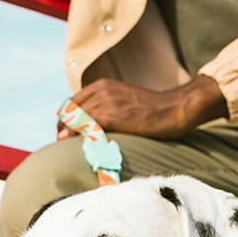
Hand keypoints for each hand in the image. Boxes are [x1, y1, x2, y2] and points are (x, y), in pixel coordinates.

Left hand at [57, 76, 227, 139]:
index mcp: (102, 86)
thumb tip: (95, 127)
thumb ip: (109, 108)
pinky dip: (80, 137)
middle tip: (63, 145)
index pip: (72, 103)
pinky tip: (81, 148)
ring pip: (75, 119)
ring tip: (67, 150)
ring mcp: (106, 102)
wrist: (175, 108)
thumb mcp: (127, 102)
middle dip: (63, 129)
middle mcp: (101, 90)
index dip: (65, 120)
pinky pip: (87, 126)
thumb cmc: (155, 111)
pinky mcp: (113, 115)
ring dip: (68, 135)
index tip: (65, 135)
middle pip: (69, 111)